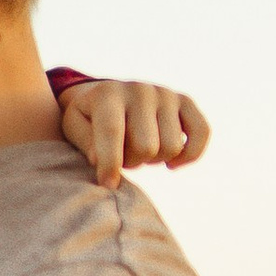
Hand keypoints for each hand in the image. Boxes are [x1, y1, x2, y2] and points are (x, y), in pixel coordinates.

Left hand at [58, 79, 210, 189]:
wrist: (108, 94)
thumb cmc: (88, 119)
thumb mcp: (74, 127)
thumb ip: (84, 142)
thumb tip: (101, 159)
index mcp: (107, 94)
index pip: (112, 132)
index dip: (110, 163)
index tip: (108, 185)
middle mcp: (139, 89)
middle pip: (147, 147)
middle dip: (133, 162)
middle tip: (122, 158)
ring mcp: (165, 93)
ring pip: (172, 147)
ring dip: (155, 160)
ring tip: (139, 152)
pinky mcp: (185, 101)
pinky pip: (202, 133)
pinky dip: (189, 155)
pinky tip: (171, 163)